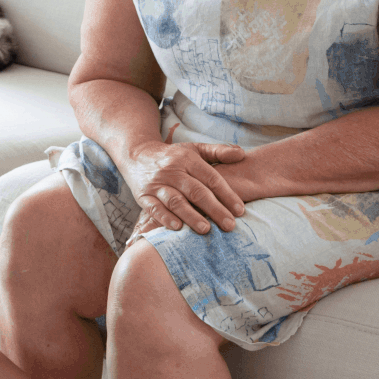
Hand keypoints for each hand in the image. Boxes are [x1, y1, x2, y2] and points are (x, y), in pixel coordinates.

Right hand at [120, 140, 246, 235]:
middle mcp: (172, 171)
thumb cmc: (172, 156)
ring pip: (176, 201)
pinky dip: (165, 218)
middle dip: (214, 209)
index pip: (211, 178)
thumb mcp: (195, 149)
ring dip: (191, 216)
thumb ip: (219, 151)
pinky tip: (177, 228)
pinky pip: (154, 208)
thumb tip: (242, 154)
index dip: (227, 194)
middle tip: (229, 225)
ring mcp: (157, 184)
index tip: (240, 211)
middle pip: (196, 191)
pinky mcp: (143, 196)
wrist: (136, 155)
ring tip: (206, 229)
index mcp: (188, 159)